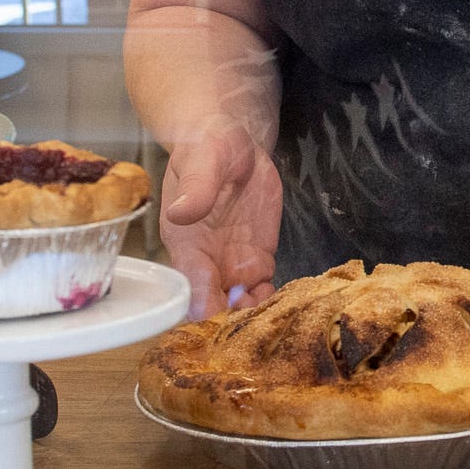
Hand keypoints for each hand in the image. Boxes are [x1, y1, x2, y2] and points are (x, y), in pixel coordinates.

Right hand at [159, 125, 280, 319]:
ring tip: (279, 318)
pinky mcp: (257, 259)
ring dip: (256, 317)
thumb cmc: (211, 146)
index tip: (226, 318)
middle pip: (214, 307)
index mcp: (185, 243)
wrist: (236, 143)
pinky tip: (289, 304)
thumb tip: (180, 213)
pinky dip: (273, 302)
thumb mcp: (205, 158)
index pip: (190, 287)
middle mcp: (205, 261)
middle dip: (233, 323)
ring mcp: (232, 263)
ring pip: (240, 306)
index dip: (205, 307)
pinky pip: (263, 291)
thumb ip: (196, 186)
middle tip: (261, 325)